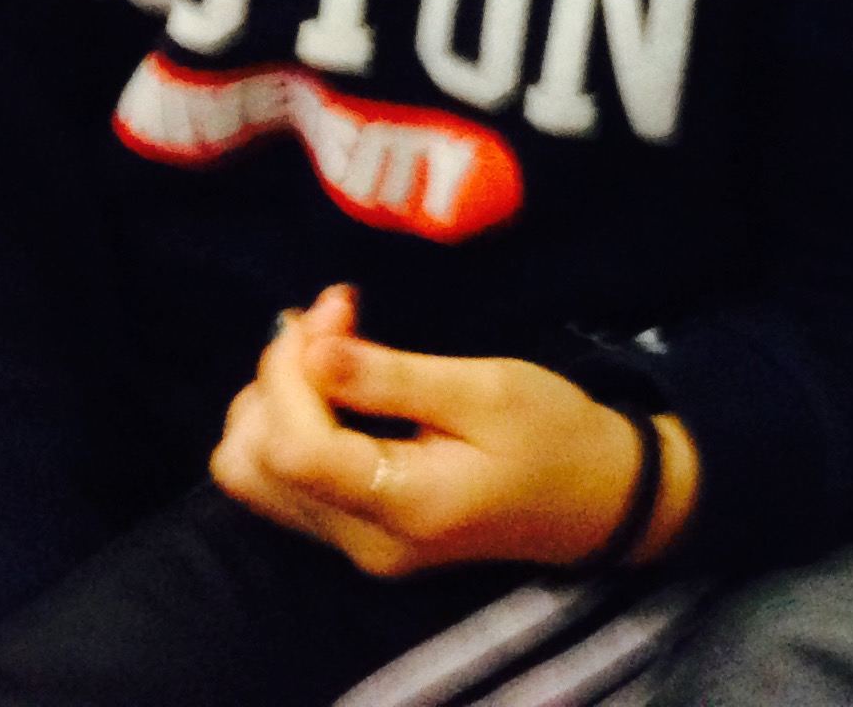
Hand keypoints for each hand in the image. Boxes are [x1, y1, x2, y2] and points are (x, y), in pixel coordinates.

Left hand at [209, 286, 696, 578]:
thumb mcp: (486, 391)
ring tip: (330, 349)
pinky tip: (332, 385)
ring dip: (272, 402)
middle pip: (253, 465)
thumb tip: (310, 349)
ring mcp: (353, 546)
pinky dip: (288, 425)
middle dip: (274, 380)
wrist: (599, 501)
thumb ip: (392, 375)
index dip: (288, 370)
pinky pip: (284, 482)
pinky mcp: (356, 533)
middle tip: (332, 320)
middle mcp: (360, 540)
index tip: (332, 306)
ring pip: (253, 478)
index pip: (292, 447)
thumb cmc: (554, 436)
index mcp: (398, 506)